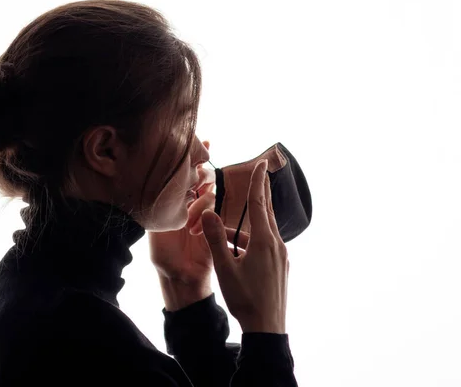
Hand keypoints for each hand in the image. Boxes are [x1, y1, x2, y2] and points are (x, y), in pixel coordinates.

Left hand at [149, 141, 215, 283]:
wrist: (181, 277)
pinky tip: (194, 229)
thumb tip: (149, 184)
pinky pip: (215, 210)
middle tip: (194, 182)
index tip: (200, 143)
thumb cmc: (164, 255)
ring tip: (188, 223)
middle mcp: (189, 203)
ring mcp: (204, 213)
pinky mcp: (215, 224)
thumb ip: (156, 207)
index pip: (182, 174)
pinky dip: (205, 215)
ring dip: (199, 203)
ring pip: (209, 193)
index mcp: (174, 200)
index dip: (190, 158)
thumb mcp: (154, 229)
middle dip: (199, 176)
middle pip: (201, 178)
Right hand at [200, 159, 289, 333]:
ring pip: (264, 231)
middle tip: (261, 172)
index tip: (261, 163)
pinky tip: (239, 252)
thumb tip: (209, 213)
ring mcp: (281, 256)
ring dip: (248, 225)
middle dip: (261, 192)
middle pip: (266, 211)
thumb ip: (215, 240)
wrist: (268, 327)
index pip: (259, 203)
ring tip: (227, 235)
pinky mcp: (281, 266)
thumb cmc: (245, 299)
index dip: (257, 181)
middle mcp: (277, 245)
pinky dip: (252, 240)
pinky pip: (267, 245)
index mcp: (263, 241)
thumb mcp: (225, 269)